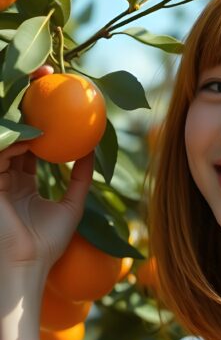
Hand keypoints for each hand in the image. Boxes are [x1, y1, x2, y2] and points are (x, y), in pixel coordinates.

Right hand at [0, 65, 94, 275]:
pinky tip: (35, 132)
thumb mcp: (72, 206)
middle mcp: (3, 173)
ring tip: (41, 88)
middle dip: (26, 95)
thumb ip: (81, 177)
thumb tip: (93, 149)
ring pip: (5, 131)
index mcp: (19, 179)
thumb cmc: (47, 245)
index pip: (30, 138)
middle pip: (14, 125)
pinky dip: (16, 139)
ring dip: (21, 108)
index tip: (61, 93)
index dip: (43, 115)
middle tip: (47, 71)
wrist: (26, 268)